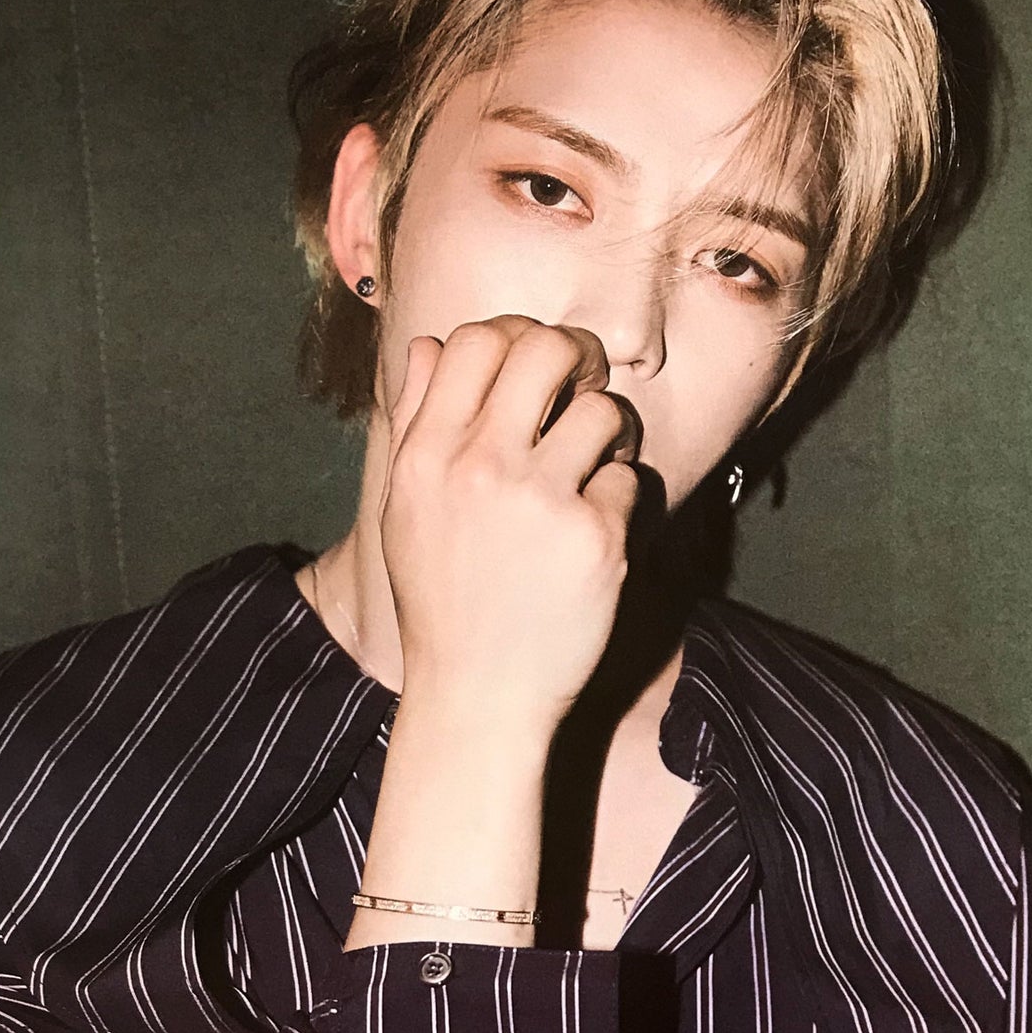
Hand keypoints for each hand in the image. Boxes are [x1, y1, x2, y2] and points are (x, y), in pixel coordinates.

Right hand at [377, 314, 642, 732]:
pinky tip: (597, 531)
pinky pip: (627, 480)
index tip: (535, 368)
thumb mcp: (404, 510)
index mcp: (427, 456)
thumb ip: (415, 421)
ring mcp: (541, 502)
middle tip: (585, 387)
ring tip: (598, 460)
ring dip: (610, 430)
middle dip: (577, 358)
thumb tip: (433, 344)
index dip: (516, 337)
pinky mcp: (597, 539)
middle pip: (546, 350)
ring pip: (603, 411)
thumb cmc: (443, 602)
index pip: (476, 340)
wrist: (479, 695)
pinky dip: (619, 501)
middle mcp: (480, 468)